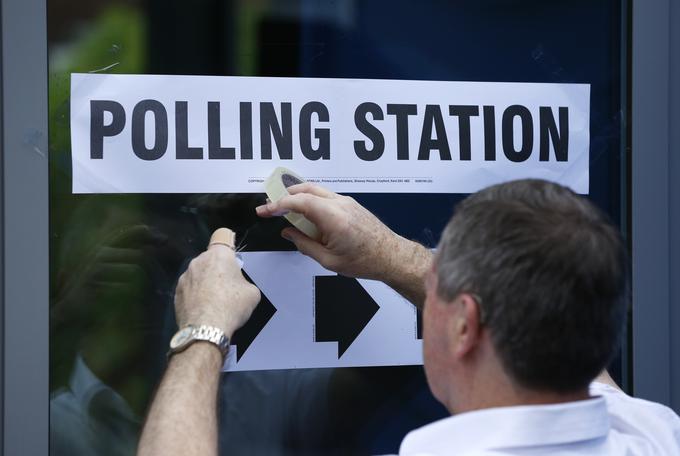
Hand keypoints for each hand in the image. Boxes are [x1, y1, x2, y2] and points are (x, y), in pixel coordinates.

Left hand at [174, 228, 260, 337]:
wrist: (206, 330)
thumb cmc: (231, 306)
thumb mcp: (252, 293)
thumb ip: (244, 281)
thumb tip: (237, 286)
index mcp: (219, 255)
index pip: (223, 236)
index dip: (229, 243)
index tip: (232, 255)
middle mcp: (198, 261)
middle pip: (210, 259)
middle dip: (218, 269)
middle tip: (228, 286)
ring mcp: (185, 277)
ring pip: (198, 274)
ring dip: (205, 282)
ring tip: (215, 301)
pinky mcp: (176, 293)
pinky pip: (189, 289)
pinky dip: (195, 296)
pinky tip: (204, 309)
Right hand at [255, 183, 405, 280]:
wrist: (391, 256)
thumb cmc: (366, 260)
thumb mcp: (328, 260)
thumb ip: (304, 244)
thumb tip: (289, 233)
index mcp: (333, 218)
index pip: (298, 202)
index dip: (277, 205)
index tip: (264, 211)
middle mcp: (340, 204)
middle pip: (305, 190)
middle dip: (284, 196)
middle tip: (270, 207)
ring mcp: (347, 202)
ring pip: (316, 190)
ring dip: (298, 197)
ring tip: (285, 209)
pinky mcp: (350, 204)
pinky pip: (325, 196)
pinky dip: (311, 200)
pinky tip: (306, 214)